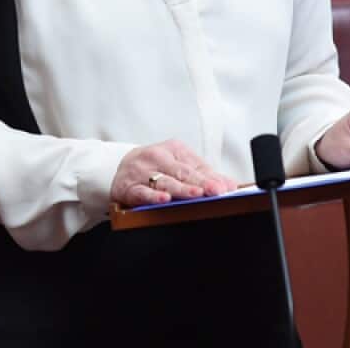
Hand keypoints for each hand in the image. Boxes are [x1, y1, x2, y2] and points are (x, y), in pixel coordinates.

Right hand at [111, 139, 238, 206]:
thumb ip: (204, 175)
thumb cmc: (155, 166)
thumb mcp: (178, 164)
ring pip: (164, 182)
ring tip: (196, 194)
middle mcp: (157, 157)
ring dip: (181, 189)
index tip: (224, 188)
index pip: (195, 165)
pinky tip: (164, 199)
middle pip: (182, 172)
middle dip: (200, 183)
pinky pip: (142, 192)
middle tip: (216, 191)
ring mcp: (141, 171)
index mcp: (173, 149)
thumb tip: (230, 185)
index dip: (211, 178)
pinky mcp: (128, 187)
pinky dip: (153, 196)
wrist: (118, 166)